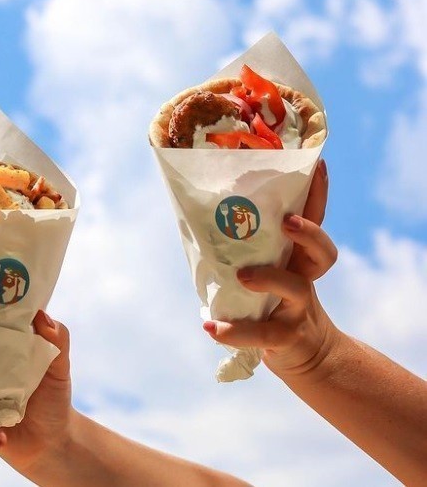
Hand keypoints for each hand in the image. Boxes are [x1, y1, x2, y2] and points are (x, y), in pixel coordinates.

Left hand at [203, 159, 339, 377]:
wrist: (302, 351)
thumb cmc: (271, 299)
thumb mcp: (264, 268)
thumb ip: (243, 244)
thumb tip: (193, 208)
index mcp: (298, 255)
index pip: (314, 220)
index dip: (319, 193)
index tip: (319, 164)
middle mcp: (305, 277)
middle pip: (323, 253)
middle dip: (308, 234)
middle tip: (286, 222)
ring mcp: (299, 308)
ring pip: (295, 289)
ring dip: (268, 278)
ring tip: (242, 276)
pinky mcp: (286, 337)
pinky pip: (263, 334)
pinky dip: (235, 332)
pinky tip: (211, 327)